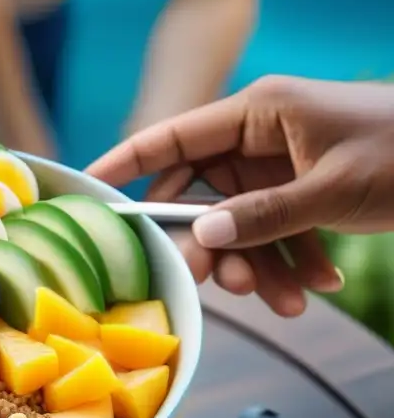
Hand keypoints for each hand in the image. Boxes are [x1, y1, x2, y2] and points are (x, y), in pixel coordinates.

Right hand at [87, 76, 393, 316]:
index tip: (87, 189)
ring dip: (260, 267)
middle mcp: (259, 138)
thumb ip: (260, 215)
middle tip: (218, 285)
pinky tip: (317, 287)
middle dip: (212, 246)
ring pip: (240, 223)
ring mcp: (279, 166)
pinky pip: (275, 231)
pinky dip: (292, 262)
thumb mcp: (330, 189)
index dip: (126, 163)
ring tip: (287, 303)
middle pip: (202, 195)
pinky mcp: (300, 190)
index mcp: (257, 114)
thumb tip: (201, 238)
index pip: (173, 137)